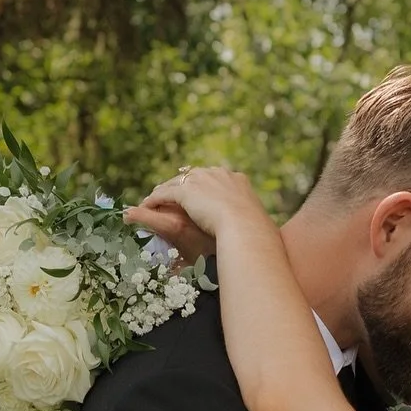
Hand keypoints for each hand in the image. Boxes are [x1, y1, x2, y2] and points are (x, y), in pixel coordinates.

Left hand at [123, 165, 267, 249]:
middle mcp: (217, 174)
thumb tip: (263, 236)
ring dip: (163, 191)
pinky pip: (165, 193)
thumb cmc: (256, 231)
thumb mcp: (258, 223)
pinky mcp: (186, 191)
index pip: (214, 178)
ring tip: (153, 200)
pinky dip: (155, 200)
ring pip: (176, 183)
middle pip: (192, 176)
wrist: (246, 226)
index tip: (197, 196)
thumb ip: (253, 223)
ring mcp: (201, 180)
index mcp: (236, 179)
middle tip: (171, 196)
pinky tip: (147, 207)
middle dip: (181, 185)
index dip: (203, 187)